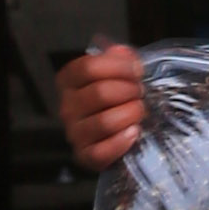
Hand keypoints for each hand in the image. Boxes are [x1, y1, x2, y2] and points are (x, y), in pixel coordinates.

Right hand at [56, 38, 149, 171]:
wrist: (115, 132)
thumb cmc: (116, 99)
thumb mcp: (118, 73)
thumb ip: (120, 59)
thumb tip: (121, 53)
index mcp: (69, 81)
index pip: (88, 67)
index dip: (119, 67)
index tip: (137, 71)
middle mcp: (67, 107)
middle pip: (100, 93)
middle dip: (129, 91)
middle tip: (140, 93)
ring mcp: (74, 133)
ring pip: (104, 122)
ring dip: (131, 114)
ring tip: (140, 111)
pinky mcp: (84, 156)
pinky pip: (102, 152)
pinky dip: (122, 141)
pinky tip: (134, 132)